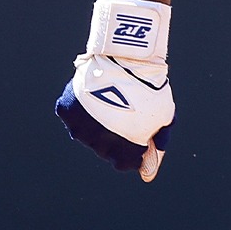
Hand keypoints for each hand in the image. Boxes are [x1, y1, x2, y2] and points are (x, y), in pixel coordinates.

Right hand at [55, 0, 173, 181]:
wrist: (127, 56)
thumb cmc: (151, 88)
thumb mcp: (164, 118)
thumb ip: (156, 146)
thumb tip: (147, 174)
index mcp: (123, 149)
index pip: (123, 164)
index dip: (132, 150)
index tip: (137, 133)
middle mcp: (99, 142)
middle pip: (104, 150)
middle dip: (114, 136)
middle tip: (123, 112)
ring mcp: (80, 126)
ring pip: (85, 134)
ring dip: (95, 123)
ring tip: (109, 100)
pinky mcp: (66, 109)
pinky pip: (72, 115)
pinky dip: (81, 107)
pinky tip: (94, 94)